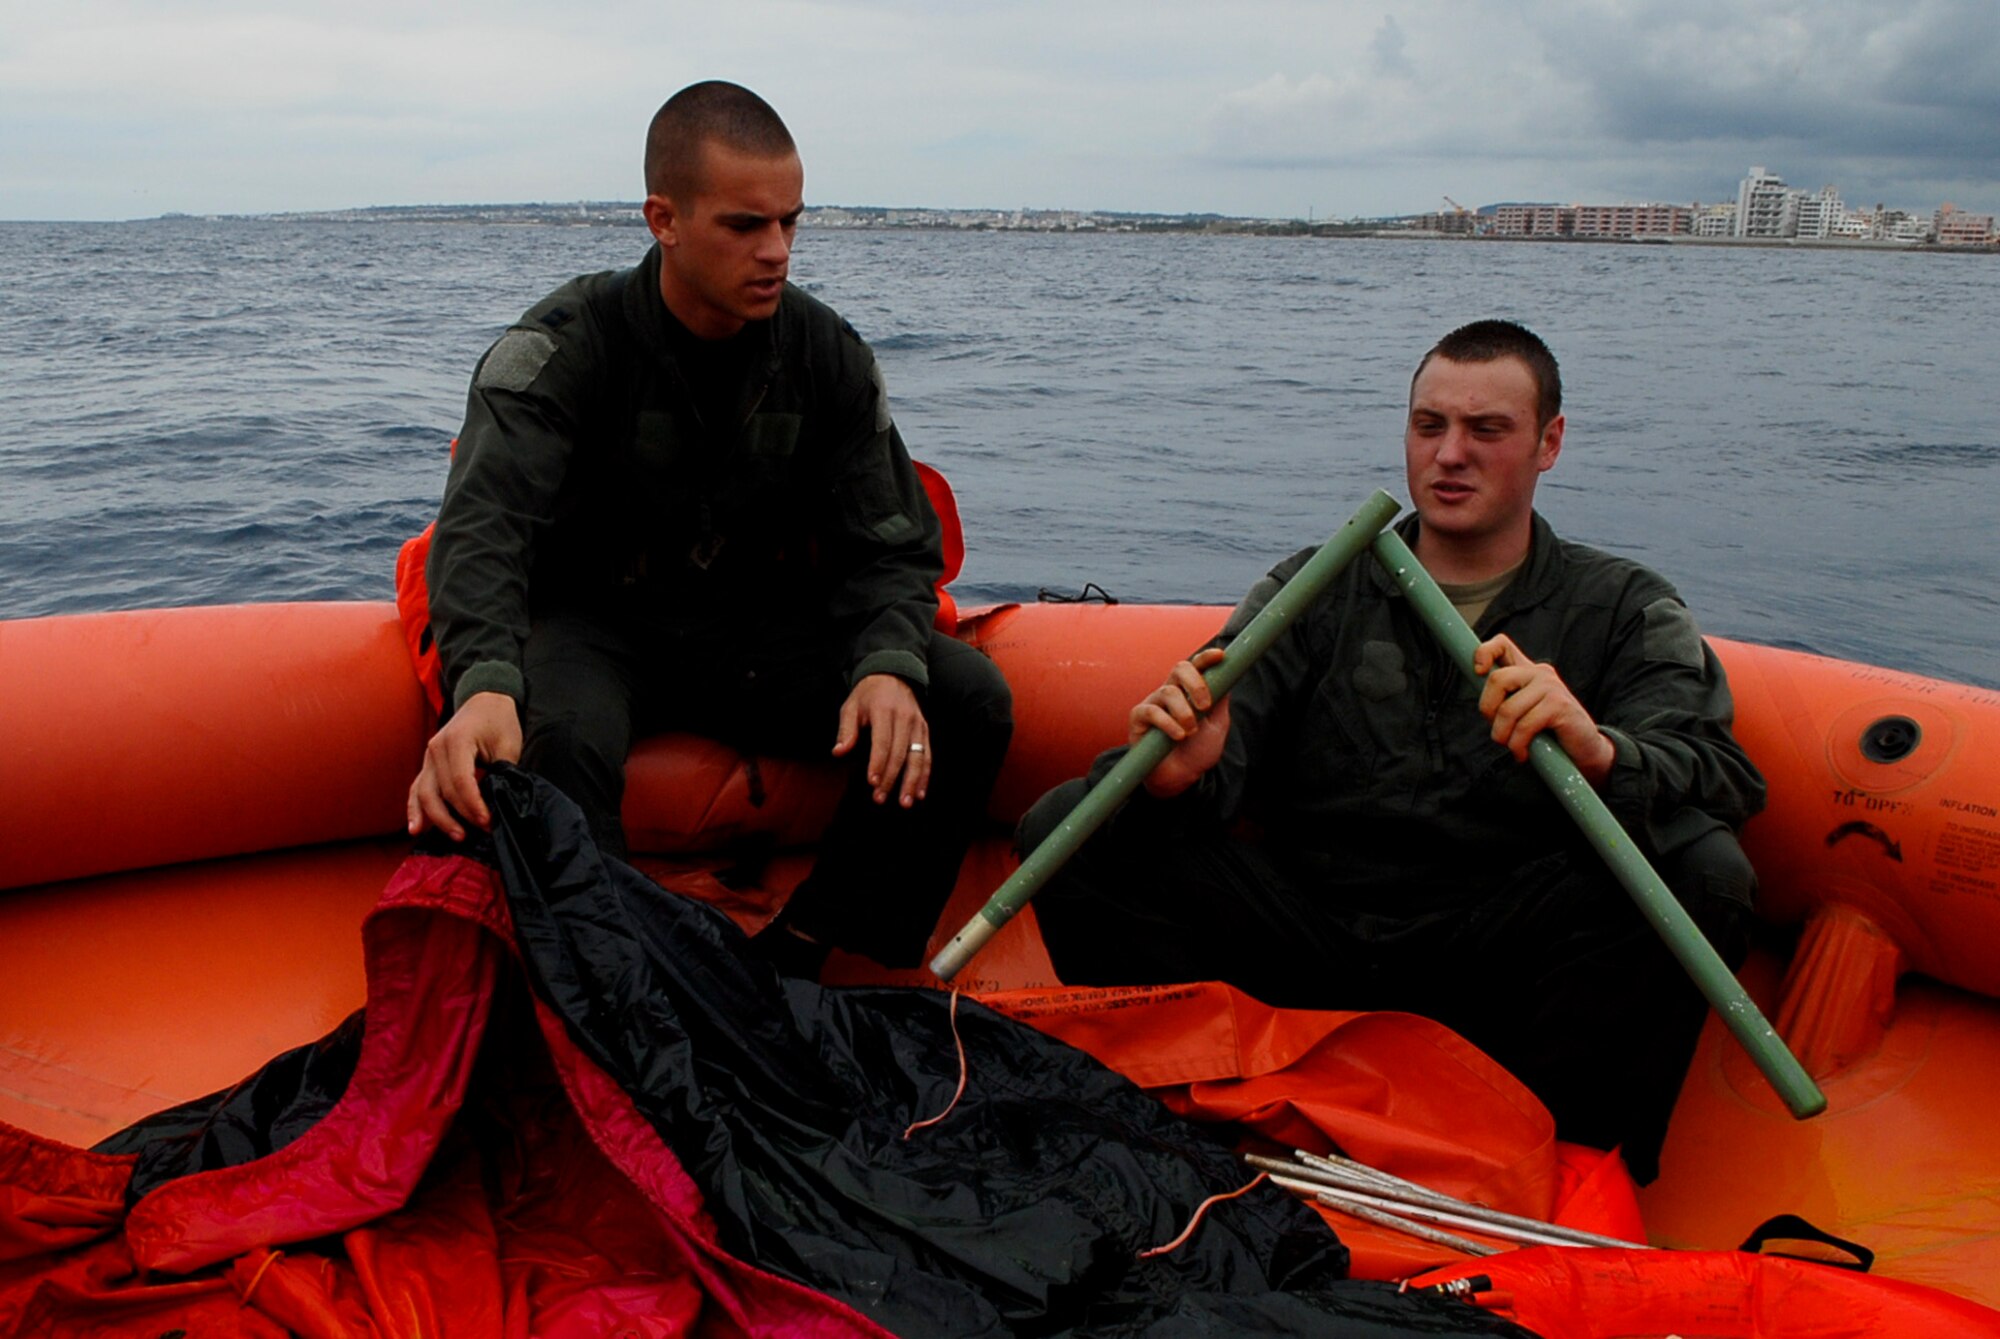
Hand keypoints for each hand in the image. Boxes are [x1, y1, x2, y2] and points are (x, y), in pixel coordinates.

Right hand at [407, 691, 523, 838]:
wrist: (485, 700)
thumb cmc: (498, 721)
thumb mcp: (508, 745)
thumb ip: (502, 772)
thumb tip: (497, 801)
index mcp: (457, 741)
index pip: (461, 781)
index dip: (473, 805)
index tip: (488, 821)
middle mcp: (436, 749)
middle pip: (442, 791)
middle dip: (462, 815)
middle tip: (483, 829)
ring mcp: (428, 757)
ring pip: (425, 794)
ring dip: (438, 818)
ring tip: (457, 836)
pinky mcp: (428, 764)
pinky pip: (417, 789)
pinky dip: (414, 809)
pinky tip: (415, 829)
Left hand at [834, 673, 929, 806]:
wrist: (893, 674)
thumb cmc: (868, 695)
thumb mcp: (851, 706)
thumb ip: (846, 730)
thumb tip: (838, 752)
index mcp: (884, 711)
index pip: (883, 741)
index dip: (878, 763)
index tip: (873, 783)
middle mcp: (904, 718)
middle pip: (900, 753)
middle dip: (891, 778)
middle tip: (880, 798)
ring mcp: (917, 725)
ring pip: (918, 757)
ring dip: (912, 782)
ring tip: (905, 802)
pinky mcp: (924, 731)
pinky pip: (928, 755)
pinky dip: (925, 776)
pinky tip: (920, 793)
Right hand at [1132, 647, 1230, 798]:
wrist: (1180, 778)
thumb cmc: (1198, 751)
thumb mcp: (1217, 725)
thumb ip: (1221, 701)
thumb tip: (1229, 675)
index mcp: (1189, 690)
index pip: (1197, 667)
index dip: (1207, 658)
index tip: (1220, 656)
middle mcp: (1171, 692)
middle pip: (1180, 668)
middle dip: (1196, 683)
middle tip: (1205, 706)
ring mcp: (1153, 703)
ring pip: (1168, 692)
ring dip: (1184, 712)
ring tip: (1191, 732)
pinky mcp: (1139, 718)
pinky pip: (1152, 711)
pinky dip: (1168, 723)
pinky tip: (1177, 736)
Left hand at [1473, 634, 1615, 782]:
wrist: (1584, 750)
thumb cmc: (1548, 733)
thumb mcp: (1522, 712)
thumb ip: (1504, 701)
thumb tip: (1481, 703)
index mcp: (1528, 671)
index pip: (1501, 645)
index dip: (1483, 652)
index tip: (1477, 672)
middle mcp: (1540, 673)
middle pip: (1496, 679)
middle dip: (1488, 710)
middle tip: (1499, 731)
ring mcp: (1551, 687)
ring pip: (1508, 709)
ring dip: (1503, 735)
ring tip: (1513, 747)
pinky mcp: (1559, 705)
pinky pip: (1525, 725)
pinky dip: (1518, 745)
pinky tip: (1523, 753)